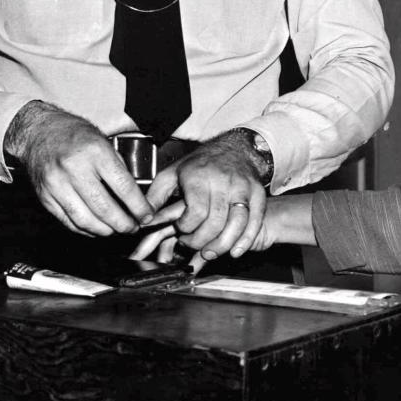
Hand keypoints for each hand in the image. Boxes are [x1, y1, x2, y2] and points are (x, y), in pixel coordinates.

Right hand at [4, 101, 152, 235]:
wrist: (38, 132)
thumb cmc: (75, 134)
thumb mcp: (103, 140)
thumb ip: (118, 166)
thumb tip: (135, 196)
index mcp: (95, 152)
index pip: (123, 187)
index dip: (138, 206)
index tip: (147, 216)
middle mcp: (75, 169)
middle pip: (104, 208)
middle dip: (123, 224)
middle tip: (133, 228)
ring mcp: (57, 185)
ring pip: (85, 220)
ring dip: (105, 231)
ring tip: (116, 230)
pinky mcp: (45, 197)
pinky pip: (68, 221)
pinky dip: (85, 229)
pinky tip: (97, 228)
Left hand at [142, 132, 267, 260]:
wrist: (234, 148)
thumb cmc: (201, 164)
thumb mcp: (172, 174)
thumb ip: (155, 197)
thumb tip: (142, 218)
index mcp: (199, 176)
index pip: (195, 213)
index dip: (186, 229)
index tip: (181, 231)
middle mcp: (223, 181)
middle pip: (215, 222)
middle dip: (201, 241)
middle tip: (193, 244)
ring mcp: (242, 187)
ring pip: (236, 224)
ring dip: (222, 245)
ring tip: (211, 252)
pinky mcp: (257, 193)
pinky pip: (254, 221)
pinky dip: (245, 240)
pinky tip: (235, 250)